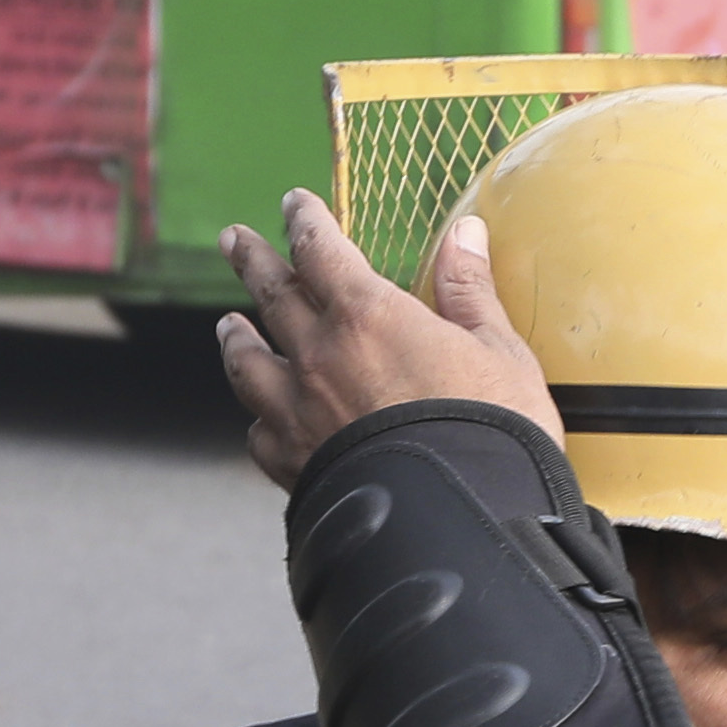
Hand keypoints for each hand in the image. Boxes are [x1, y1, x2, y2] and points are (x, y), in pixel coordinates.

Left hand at [215, 195, 560, 487]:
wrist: (453, 523)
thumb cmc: (490, 433)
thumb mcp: (498, 350)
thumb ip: (469, 290)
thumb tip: (464, 231)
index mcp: (367, 315)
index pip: (321, 248)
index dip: (305, 220)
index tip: (295, 203)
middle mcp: (317, 356)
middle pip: (271, 293)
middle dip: (252, 260)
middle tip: (233, 238)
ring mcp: (296, 412)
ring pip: (247, 363)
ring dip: (236, 338)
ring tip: (228, 326)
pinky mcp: (291, 466)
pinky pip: (258, 434)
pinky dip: (257, 419)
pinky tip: (260, 420)